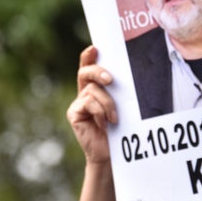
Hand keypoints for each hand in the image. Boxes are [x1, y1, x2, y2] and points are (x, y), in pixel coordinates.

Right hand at [66, 46, 116, 164]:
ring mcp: (78, 103)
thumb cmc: (121, 128)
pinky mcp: (74, 113)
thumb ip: (120, 91)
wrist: (112, 153)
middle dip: (98, 71)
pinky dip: (100, 111)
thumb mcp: (123, 106)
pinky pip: (87, 103)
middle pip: (85, 72)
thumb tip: (127, 76)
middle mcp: (85, 92)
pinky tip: (106, 122)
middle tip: (110, 79)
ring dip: (107, 103)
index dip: (89, 56)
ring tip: (115, 118)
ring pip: (92, 90)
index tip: (95, 48)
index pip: (90, 66)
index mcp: (96, 87)